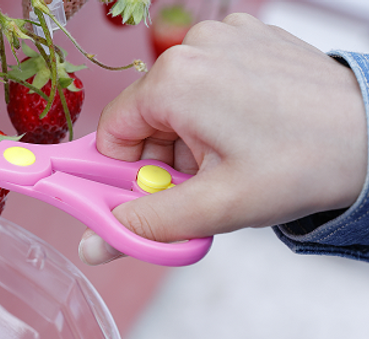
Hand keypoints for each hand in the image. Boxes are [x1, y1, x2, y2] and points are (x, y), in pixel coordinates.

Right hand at [80, 13, 366, 263]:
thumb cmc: (304, 164)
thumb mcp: (215, 207)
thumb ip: (144, 225)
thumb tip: (92, 244)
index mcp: (175, 81)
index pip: (112, 133)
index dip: (127, 173)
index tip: (156, 194)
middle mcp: (193, 47)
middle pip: (144, 117)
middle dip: (163, 158)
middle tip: (205, 183)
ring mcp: (223, 36)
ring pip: (174, 102)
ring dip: (189, 138)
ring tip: (233, 159)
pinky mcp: (247, 38)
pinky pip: (206, 81)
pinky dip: (214, 112)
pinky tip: (247, 132)